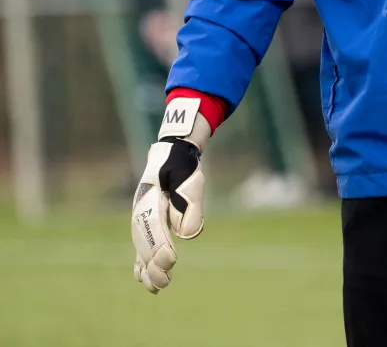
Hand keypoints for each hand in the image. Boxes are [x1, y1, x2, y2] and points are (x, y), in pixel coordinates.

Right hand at [132, 98, 209, 292]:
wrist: (172, 153)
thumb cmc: (183, 166)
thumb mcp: (191, 179)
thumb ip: (191, 204)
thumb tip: (188, 233)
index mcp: (150, 198)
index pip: (154, 227)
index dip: (161, 246)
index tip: (171, 261)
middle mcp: (141, 210)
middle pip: (145, 242)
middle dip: (154, 264)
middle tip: (165, 282)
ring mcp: (141, 217)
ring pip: (140, 248)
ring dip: (147, 269)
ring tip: (157, 288)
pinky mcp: (146, 222)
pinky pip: (141, 246)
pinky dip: (142, 263)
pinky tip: (143, 279)